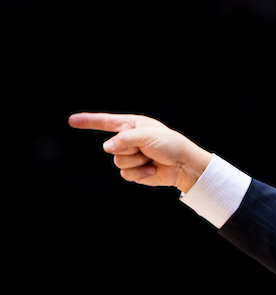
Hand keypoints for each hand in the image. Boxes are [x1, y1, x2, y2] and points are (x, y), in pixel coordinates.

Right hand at [69, 112, 211, 191]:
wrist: (184, 165)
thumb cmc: (170, 145)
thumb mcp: (148, 135)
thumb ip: (124, 139)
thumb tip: (106, 148)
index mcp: (132, 125)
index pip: (105, 122)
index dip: (88, 121)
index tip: (72, 121)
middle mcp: (129, 140)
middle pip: (112, 146)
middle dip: (130, 149)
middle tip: (148, 149)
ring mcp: (131, 156)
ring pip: (118, 161)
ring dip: (137, 161)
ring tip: (151, 159)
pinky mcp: (134, 171)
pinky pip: (126, 174)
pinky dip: (140, 173)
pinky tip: (152, 170)